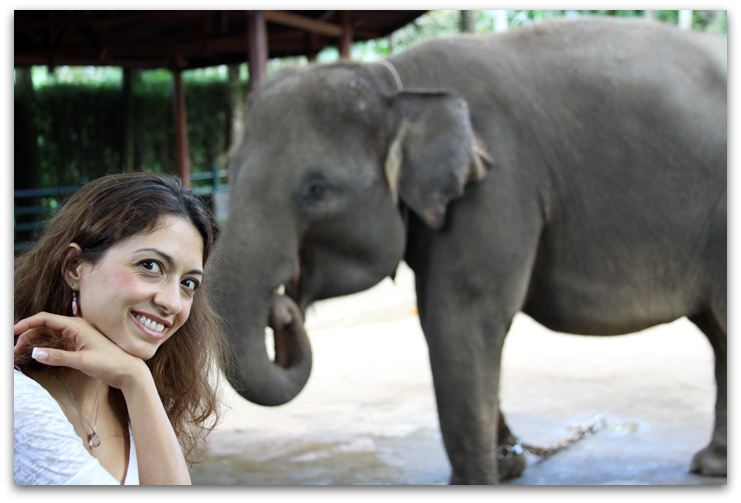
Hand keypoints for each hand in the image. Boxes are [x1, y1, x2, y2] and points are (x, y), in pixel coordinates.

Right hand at [13, 312, 145, 389]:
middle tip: (15, 350)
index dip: (27, 323)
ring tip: (21, 353)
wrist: (129, 373)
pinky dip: (45, 347)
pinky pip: (57, 343)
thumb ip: (58, 357)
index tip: (12, 332)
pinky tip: (37, 355)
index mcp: (77, 326)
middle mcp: (77, 328)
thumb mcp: (82, 361)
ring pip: (50, 335)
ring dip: (35, 341)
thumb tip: (35, 353)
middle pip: (45, 326)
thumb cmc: (110, 364)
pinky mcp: (80, 347)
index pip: (46, 319)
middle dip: (28, 335)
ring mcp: (78, 337)